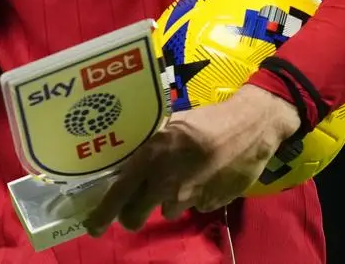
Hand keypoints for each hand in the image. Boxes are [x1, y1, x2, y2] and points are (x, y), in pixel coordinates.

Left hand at [82, 85, 299, 236]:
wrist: (251, 127)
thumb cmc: (208, 119)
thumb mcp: (171, 124)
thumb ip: (150, 147)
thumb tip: (131, 162)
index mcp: (150, 159)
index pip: (117, 195)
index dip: (101, 214)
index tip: (92, 226)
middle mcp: (165, 184)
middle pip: (134, 216)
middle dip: (131, 214)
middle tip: (136, 204)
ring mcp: (188, 199)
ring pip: (166, 211)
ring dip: (167, 201)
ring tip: (181, 178)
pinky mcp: (209, 205)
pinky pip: (193, 207)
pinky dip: (194, 197)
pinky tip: (204, 177)